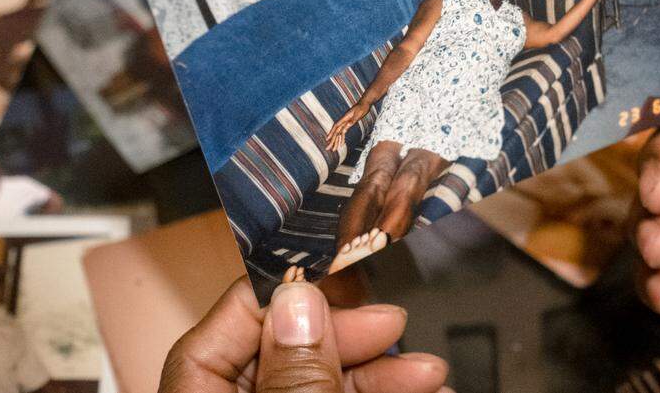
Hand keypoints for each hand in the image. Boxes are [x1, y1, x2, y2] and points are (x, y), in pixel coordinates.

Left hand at [160, 277, 450, 392]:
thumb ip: (294, 374)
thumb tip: (298, 301)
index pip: (228, 325)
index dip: (286, 295)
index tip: (336, 278)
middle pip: (285, 356)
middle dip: (352, 339)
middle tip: (396, 326)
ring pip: (322, 386)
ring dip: (382, 375)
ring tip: (431, 374)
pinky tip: (424, 392)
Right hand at [327, 102, 369, 151]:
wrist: (365, 103)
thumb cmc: (362, 107)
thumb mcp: (358, 113)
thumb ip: (353, 120)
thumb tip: (347, 125)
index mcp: (345, 118)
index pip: (336, 126)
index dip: (331, 133)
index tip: (327, 139)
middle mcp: (344, 121)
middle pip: (336, 132)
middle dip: (332, 140)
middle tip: (328, 148)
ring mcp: (346, 122)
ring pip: (339, 133)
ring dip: (336, 141)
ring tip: (334, 149)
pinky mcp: (349, 123)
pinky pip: (344, 132)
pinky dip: (342, 138)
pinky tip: (341, 143)